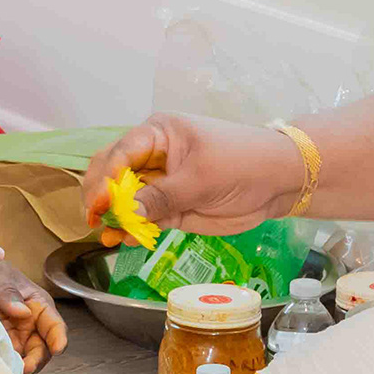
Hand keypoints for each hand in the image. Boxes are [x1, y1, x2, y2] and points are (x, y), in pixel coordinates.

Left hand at [0, 232, 66, 373]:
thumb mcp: (0, 276)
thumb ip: (9, 293)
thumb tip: (23, 312)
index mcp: (39, 306)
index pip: (55, 325)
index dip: (59, 338)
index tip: (58, 349)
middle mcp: (31, 326)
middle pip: (42, 349)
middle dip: (36, 360)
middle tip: (25, 368)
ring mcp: (16, 339)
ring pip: (26, 361)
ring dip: (21, 370)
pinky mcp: (0, 347)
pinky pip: (8, 363)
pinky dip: (6, 371)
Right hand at [80, 115, 307, 241]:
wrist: (278, 182)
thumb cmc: (242, 162)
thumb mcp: (202, 176)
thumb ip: (163, 196)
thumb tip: (127, 214)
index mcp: (158, 133)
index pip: (121, 152)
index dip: (105, 177)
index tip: (99, 202)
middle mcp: (153, 156)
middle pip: (112, 173)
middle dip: (101, 196)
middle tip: (96, 219)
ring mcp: (160, 183)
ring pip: (124, 200)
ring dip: (114, 216)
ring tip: (106, 235)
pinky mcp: (170, 208)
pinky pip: (143, 219)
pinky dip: (132, 229)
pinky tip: (123, 240)